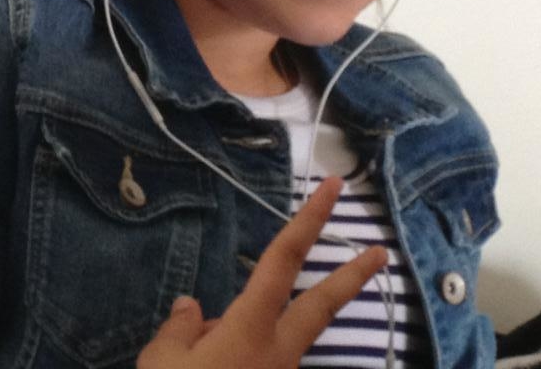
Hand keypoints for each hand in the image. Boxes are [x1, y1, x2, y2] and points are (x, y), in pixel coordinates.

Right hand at [136, 176, 386, 368]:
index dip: (310, 219)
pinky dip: (236, 360)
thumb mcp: (161, 363)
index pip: (285, 258)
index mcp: (251, 328)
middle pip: (320, 304)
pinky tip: (207, 367)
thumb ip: (181, 329)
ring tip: (193, 358)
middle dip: (351, 277)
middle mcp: (276, 353)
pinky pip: (257, 367)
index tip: (336, 189)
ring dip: (246, 338)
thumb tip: (194, 308)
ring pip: (277, 343)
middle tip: (380, 254)